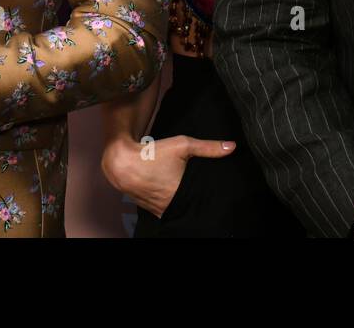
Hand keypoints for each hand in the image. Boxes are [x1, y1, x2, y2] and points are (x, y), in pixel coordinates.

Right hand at [101, 134, 235, 217]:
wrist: (121, 162)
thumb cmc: (152, 153)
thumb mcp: (182, 145)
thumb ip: (208, 147)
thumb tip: (232, 147)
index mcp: (179, 196)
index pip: (199, 202)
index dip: (205, 197)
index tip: (210, 190)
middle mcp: (168, 207)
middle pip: (187, 205)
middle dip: (193, 197)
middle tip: (196, 186)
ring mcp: (156, 209)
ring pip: (174, 207)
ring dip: (179, 200)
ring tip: (183, 188)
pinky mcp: (147, 207)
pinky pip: (162, 207)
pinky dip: (167, 200)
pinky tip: (169, 190)